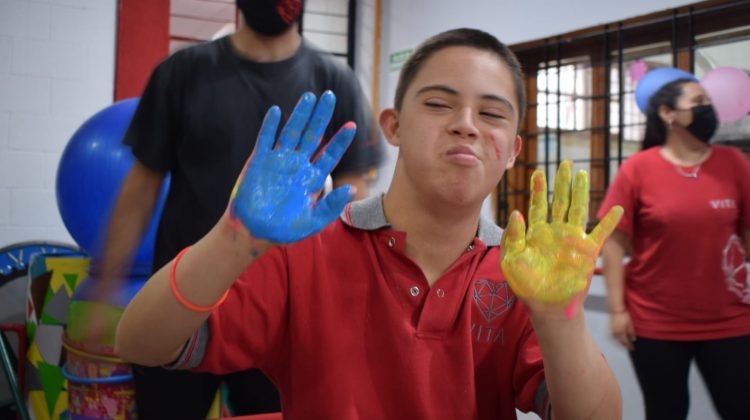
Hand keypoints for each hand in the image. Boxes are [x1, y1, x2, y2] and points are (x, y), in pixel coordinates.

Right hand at [229, 91, 356, 242]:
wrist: (255, 232)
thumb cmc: (284, 229)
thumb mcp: (313, 222)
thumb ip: (331, 206)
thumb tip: (351, 190)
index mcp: (312, 178)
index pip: (330, 155)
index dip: (340, 140)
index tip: (351, 126)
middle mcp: (298, 165)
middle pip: (313, 136)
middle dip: (321, 116)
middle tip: (330, 96)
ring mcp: (279, 161)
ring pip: (291, 132)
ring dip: (300, 115)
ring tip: (309, 97)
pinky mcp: (259, 162)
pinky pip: (265, 140)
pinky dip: (270, 126)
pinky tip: (276, 111)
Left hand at [500, 160, 622, 315]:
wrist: (546, 306)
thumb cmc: (526, 285)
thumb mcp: (511, 260)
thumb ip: (512, 237)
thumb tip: (517, 212)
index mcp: (536, 232)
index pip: (538, 205)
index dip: (538, 189)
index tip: (537, 172)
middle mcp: (555, 232)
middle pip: (560, 201)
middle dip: (562, 183)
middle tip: (565, 163)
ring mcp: (572, 240)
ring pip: (578, 210)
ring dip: (581, 193)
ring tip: (582, 174)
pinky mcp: (587, 253)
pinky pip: (600, 234)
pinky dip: (608, 222)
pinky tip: (617, 209)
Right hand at [610, 311, 635, 349]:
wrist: (616, 310)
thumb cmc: (623, 316)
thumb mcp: (630, 324)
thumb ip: (631, 333)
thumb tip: (633, 339)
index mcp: (620, 333)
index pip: (626, 342)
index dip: (630, 346)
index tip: (633, 348)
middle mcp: (615, 333)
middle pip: (620, 342)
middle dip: (625, 345)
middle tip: (630, 347)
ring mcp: (612, 331)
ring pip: (617, 340)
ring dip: (621, 343)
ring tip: (625, 344)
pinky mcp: (610, 329)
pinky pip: (614, 337)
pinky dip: (618, 339)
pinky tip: (620, 338)